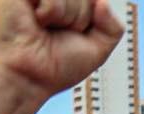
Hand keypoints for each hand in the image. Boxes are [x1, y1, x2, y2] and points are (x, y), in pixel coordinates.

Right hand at [0, 0, 123, 103]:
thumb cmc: (58, 65)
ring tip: (48, 28)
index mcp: (71, 3)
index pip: (97, 0)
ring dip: (67, 18)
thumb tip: (103, 2)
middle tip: (61, 32)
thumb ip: (113, 27)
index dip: (93, 15)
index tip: (79, 31)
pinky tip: (38, 21)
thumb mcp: (98, 49)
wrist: (29, 76)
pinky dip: (52, 12)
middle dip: (81, 19)